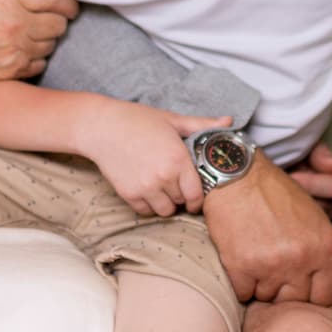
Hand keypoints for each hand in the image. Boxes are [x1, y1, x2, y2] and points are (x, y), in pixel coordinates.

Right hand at [0, 0, 78, 93]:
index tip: (69, 1)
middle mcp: (14, 25)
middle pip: (59, 22)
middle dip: (59, 17)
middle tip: (50, 14)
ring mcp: (15, 50)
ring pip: (52, 43)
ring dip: (48, 36)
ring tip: (34, 30)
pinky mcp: (12, 70)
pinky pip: (41, 63)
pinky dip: (37, 56)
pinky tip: (23, 48)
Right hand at [81, 104, 230, 216]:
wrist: (102, 127)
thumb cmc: (138, 120)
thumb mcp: (173, 120)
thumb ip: (202, 125)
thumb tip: (229, 122)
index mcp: (178, 159)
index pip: (197, 194)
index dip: (198, 198)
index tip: (196, 194)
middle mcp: (164, 177)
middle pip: (182, 202)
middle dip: (182, 196)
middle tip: (177, 184)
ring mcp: (145, 187)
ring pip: (165, 211)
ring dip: (166, 203)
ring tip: (162, 188)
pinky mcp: (128, 194)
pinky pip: (145, 211)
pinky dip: (148, 205)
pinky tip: (147, 189)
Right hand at [202, 153, 331, 306]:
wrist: (237, 177)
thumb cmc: (278, 197)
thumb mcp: (317, 223)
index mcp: (325, 248)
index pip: (326, 297)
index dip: (312, 290)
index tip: (300, 277)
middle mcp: (302, 258)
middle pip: (297, 300)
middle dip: (286, 288)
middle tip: (274, 262)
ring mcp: (271, 265)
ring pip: (268, 298)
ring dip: (261, 284)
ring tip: (257, 255)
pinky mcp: (241, 267)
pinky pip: (244, 294)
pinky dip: (241, 282)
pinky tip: (241, 258)